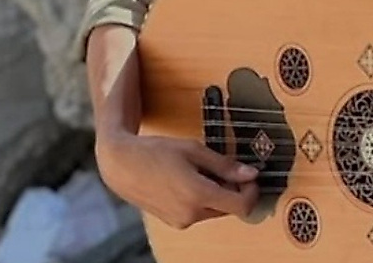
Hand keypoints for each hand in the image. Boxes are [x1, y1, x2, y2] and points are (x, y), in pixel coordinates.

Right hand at [96, 131, 259, 229]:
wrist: (121, 165)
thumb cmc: (155, 152)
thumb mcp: (194, 150)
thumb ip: (225, 165)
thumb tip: (251, 173)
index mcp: (199, 194)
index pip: (242, 205)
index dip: (251, 191)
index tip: (250, 176)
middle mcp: (191, 214)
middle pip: (229, 208)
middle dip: (233, 190)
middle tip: (224, 168)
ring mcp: (181, 221)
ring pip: (214, 211)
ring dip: (217, 194)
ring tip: (200, 171)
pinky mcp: (174, 222)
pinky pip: (198, 213)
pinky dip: (202, 199)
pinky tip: (189, 181)